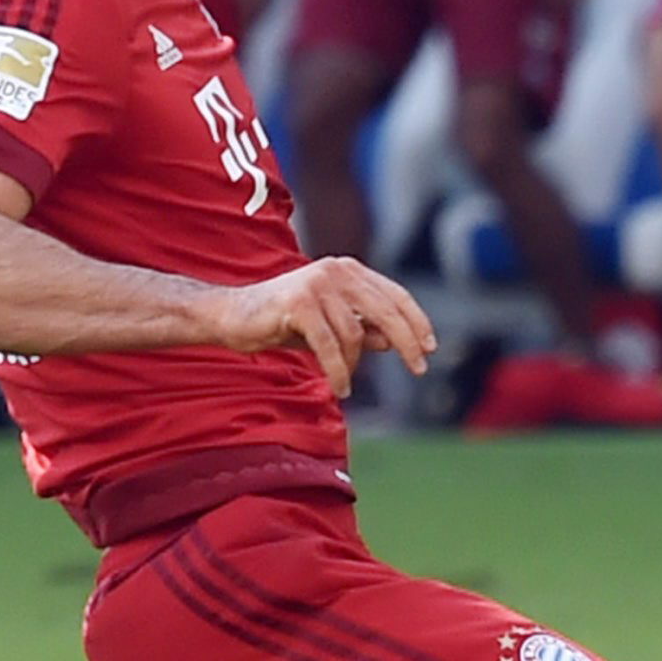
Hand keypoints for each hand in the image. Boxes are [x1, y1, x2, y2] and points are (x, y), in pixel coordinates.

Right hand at [206, 256, 436, 393]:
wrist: (231, 316)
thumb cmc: (283, 321)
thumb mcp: (330, 326)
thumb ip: (361, 329)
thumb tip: (393, 341)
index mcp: (349, 271)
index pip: (396, 295)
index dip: (416, 321)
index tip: (430, 347)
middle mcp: (337, 271)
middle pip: (387, 311)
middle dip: (407, 342)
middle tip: (420, 369)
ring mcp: (318, 284)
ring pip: (355, 334)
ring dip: (354, 365)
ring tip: (345, 383)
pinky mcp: (300, 304)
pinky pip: (331, 346)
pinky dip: (339, 371)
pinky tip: (340, 389)